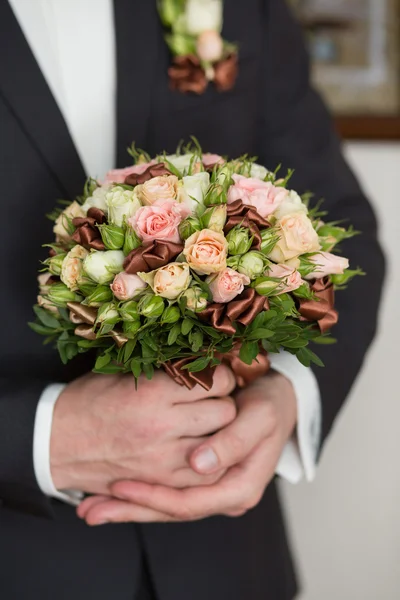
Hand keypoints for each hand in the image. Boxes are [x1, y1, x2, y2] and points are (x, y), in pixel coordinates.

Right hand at [51, 365, 235, 494]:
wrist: (55, 442)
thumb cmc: (89, 401)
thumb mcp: (123, 373)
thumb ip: (164, 371)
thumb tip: (201, 362)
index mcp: (152, 393)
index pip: (215, 382)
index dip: (220, 377)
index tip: (214, 377)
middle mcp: (162, 427)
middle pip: (224, 413)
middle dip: (224, 404)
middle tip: (213, 400)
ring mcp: (162, 460)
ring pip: (219, 447)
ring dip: (219, 434)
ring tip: (206, 424)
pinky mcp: (159, 483)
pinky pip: (203, 475)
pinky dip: (207, 461)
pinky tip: (199, 448)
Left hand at [77, 371, 296, 524]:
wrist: (279, 399)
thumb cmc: (269, 404)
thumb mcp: (258, 417)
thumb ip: (232, 441)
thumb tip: (199, 464)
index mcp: (242, 488)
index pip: (190, 505)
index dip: (154, 498)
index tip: (119, 485)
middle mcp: (225, 495)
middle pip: (173, 511)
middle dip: (131, 512)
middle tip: (90, 510)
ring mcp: (213, 488)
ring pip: (167, 504)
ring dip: (131, 506)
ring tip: (91, 507)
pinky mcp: (202, 476)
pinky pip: (169, 488)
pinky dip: (142, 489)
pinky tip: (113, 489)